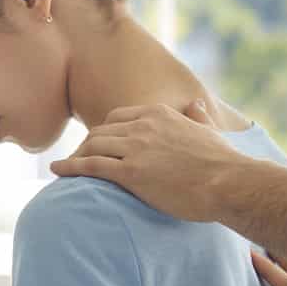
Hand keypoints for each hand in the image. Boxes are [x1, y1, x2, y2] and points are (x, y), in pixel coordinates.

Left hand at [49, 101, 237, 221]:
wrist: (229, 181)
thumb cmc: (223, 162)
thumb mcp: (209, 130)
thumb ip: (198, 115)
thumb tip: (196, 103)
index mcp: (158, 114)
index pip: (118, 118)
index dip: (105, 132)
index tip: (98, 144)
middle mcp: (143, 126)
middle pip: (100, 131)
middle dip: (86, 145)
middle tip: (77, 159)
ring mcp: (135, 148)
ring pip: (92, 147)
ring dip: (76, 157)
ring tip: (65, 168)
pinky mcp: (131, 173)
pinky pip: (90, 166)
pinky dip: (70, 168)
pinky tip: (57, 172)